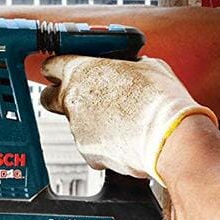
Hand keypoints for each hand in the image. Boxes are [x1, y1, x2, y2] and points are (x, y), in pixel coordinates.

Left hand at [39, 55, 215, 183]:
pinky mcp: (89, 154)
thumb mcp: (147, 66)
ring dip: (92, 122)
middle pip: (50, 99)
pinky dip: (104, 143)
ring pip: (76, 124)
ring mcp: (78, 130)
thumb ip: (127, 65)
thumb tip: (131, 67)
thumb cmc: (160, 100)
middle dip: (60, 98)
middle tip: (84, 98)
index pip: (51, 66)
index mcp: (81, 72)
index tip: (62, 72)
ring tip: (122, 120)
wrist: (169, 138)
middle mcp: (72, 101)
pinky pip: (91, 146)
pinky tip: (126, 137)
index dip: (57, 69)